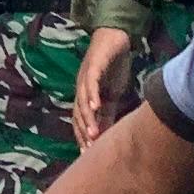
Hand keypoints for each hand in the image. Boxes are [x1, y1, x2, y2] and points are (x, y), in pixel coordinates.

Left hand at [71, 23, 135, 148]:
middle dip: (83, 133)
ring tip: (93, 135)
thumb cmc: (113, 67)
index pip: (80, 120)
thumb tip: (106, 133)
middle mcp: (81, 89)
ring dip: (88, 119)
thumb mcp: (112, 94)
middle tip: (89, 150)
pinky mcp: (93, 66)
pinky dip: (92, 95)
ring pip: (83, 102)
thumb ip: (108, 113)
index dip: (82, 136)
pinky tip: (96, 107)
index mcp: (85, 97)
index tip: (88, 154)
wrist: (115, 39)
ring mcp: (85, 78)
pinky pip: (91, 83)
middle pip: (79, 115)